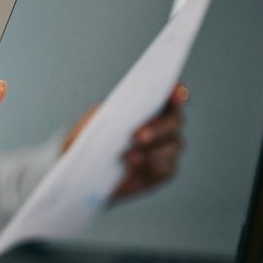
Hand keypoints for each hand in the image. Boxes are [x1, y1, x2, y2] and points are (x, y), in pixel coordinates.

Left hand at [63, 84, 188, 200]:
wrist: (85, 167)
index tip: (177, 93)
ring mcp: (167, 148)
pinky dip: (151, 166)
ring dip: (152, 150)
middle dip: (158, 127)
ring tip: (129, 156)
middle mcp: (164, 124)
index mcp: (149, 105)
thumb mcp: (95, 119)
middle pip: (175, 120)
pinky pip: (166, 168)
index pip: (170, 94)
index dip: (177, 93)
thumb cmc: (92, 137)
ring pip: (173, 145)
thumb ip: (110, 111)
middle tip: (138, 135)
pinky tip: (132, 167)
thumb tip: (122, 111)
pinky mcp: (163, 170)